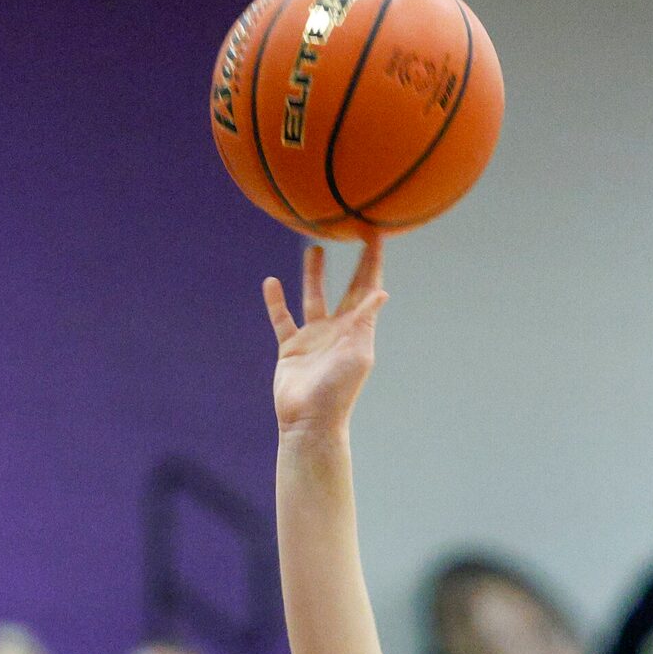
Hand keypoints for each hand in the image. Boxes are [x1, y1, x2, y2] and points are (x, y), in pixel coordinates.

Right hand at [265, 235, 387, 433]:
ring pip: (314, 297)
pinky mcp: (291, 348)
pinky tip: (271, 283)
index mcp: (357, 329)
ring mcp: (314, 337)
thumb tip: (381, 291)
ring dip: (315, 274)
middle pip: (347, 288)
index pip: (368, 289)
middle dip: (353, 263)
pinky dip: (276, 302)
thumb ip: (366, 321)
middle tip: (355, 232)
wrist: (310, 421)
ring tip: (315, 249)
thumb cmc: (338, 391)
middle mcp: (337, 329)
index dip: (373, 263)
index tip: (376, 236)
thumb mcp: (358, 354)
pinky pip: (282, 319)